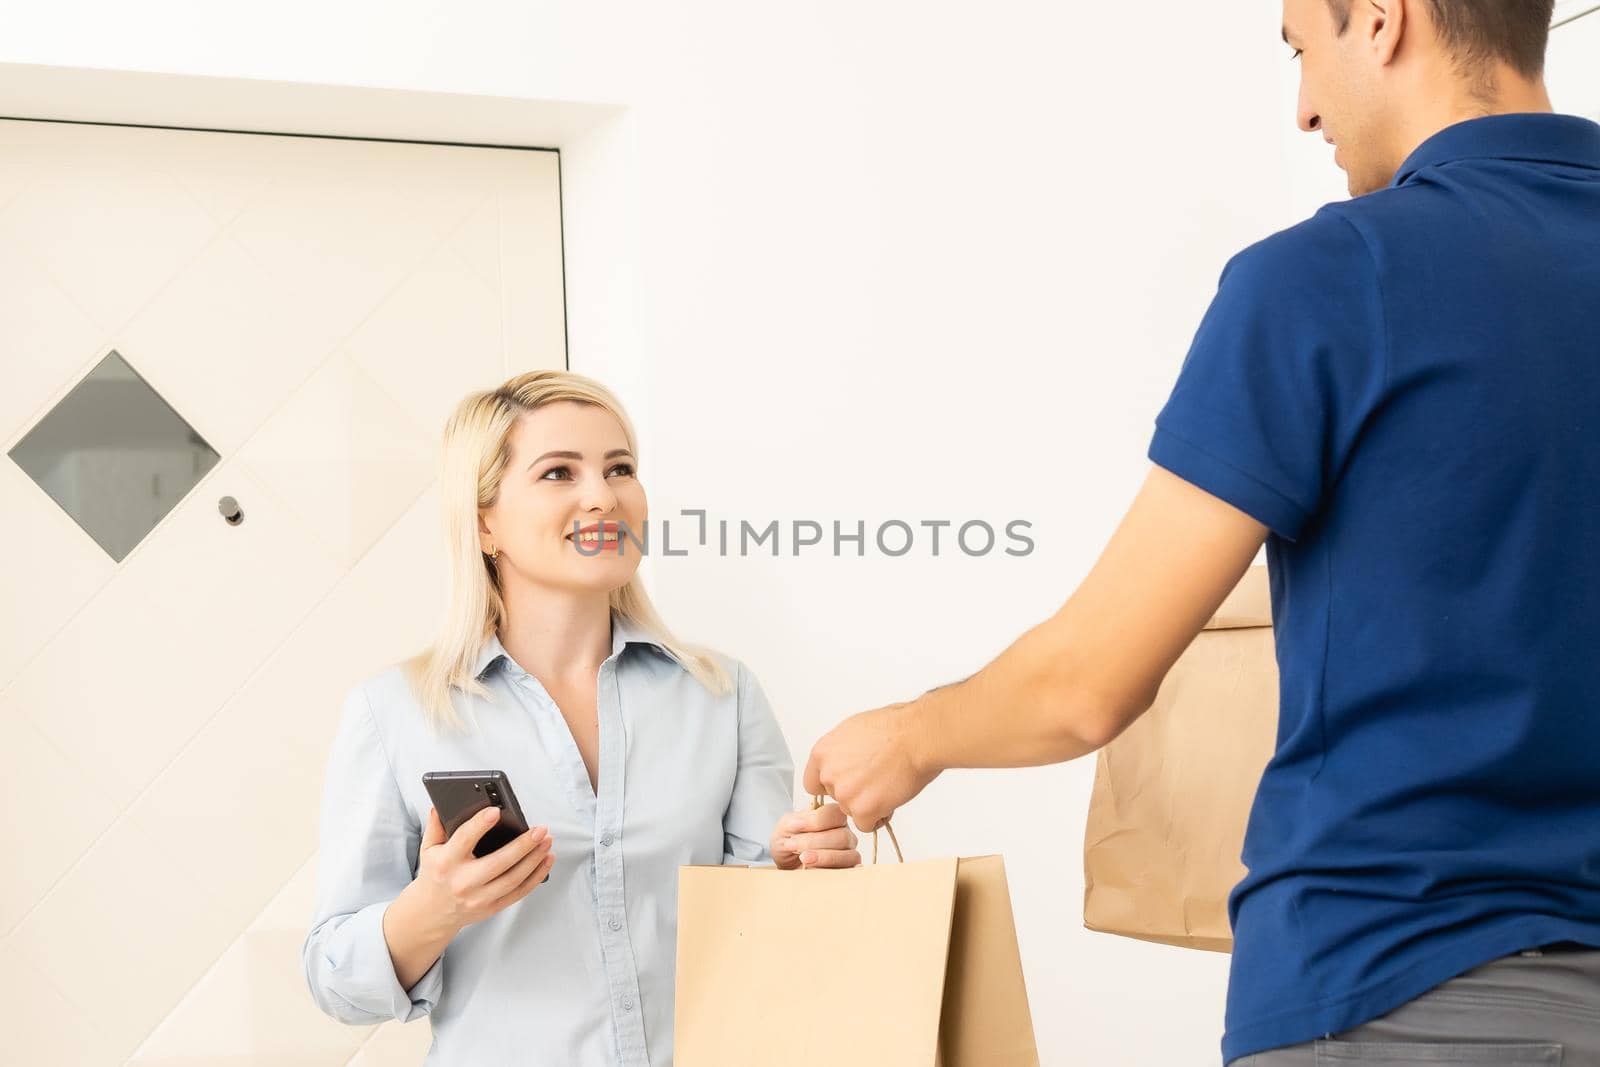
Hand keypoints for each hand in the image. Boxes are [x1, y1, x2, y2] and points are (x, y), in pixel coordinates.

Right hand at [410, 806, 554, 933]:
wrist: (432, 914)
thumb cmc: (434, 875)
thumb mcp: (428, 849)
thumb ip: (435, 826)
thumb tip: (440, 805)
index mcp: (446, 863)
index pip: (464, 840)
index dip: (479, 825)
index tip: (495, 811)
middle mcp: (463, 882)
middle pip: (498, 863)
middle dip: (522, 846)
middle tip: (539, 830)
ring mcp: (479, 897)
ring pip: (513, 879)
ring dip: (534, 859)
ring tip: (546, 842)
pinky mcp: (492, 907)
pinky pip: (519, 892)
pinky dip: (536, 876)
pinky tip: (546, 860)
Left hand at [769, 801, 860, 869]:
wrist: (784, 866)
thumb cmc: (789, 843)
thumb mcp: (785, 828)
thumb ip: (793, 822)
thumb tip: (800, 822)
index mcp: (833, 818)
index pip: (836, 813)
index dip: (817, 820)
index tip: (796, 827)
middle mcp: (845, 835)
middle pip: (843, 836)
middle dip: (815, 842)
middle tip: (793, 846)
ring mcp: (849, 854)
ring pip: (848, 855)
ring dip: (824, 857)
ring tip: (803, 859)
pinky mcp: (846, 872)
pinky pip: (848, 873)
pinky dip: (835, 871)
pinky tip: (820, 871)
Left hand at [802, 701, 939, 832]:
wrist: (917, 737)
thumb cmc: (894, 727)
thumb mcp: (853, 730)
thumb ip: (840, 752)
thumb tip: (842, 761)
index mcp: (822, 753)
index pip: (814, 783)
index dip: (831, 785)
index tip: (845, 784)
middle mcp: (828, 775)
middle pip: (835, 797)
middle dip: (853, 794)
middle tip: (875, 781)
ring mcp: (844, 795)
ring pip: (851, 811)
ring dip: (867, 805)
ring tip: (888, 785)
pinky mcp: (863, 811)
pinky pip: (866, 825)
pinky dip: (879, 817)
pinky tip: (891, 799)